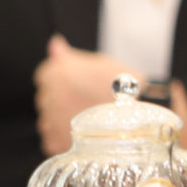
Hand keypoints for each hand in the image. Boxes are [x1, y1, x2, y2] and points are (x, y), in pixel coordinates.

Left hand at [35, 35, 140, 154]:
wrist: (139, 117)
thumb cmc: (124, 87)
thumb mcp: (100, 63)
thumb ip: (69, 55)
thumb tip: (54, 44)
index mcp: (56, 74)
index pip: (46, 73)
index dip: (65, 78)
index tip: (81, 83)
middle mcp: (47, 98)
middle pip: (47, 97)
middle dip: (63, 98)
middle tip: (88, 101)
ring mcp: (50, 122)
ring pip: (49, 119)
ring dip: (63, 119)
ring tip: (90, 119)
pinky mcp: (55, 143)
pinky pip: (54, 139)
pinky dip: (66, 137)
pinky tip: (87, 132)